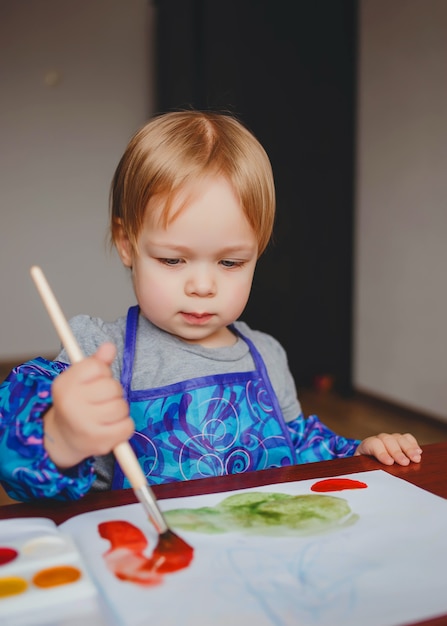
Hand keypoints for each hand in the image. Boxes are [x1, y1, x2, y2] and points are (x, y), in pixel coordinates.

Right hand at [44, 342, 133, 468]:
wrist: (63, 437)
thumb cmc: (77, 403)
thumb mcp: (80, 379)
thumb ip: (96, 363)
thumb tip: (109, 346)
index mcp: (65, 384)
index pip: (97, 366)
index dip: (102, 373)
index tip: (94, 382)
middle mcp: (71, 404)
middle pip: (113, 387)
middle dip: (113, 393)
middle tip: (101, 401)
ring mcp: (84, 424)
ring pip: (122, 406)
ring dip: (119, 410)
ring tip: (105, 414)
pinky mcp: (98, 441)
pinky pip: (127, 426)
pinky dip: (124, 426)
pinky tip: (110, 427)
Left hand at [355, 433, 421, 465]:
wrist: (368, 461)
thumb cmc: (365, 468)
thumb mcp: (363, 469)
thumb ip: (367, 471)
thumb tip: (372, 479)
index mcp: (367, 446)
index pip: (373, 444)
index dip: (381, 453)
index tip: (389, 462)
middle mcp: (379, 439)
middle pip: (388, 440)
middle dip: (397, 452)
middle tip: (405, 463)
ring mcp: (390, 438)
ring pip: (399, 438)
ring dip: (408, 448)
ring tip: (416, 459)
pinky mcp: (400, 440)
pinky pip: (407, 438)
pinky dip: (413, 444)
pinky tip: (419, 452)